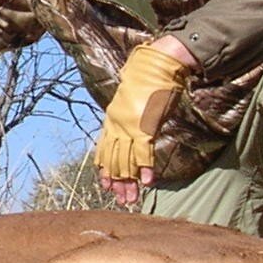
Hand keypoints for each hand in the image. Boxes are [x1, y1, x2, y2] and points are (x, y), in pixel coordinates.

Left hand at [95, 38, 193, 208]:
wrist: (158, 63)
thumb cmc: (147, 76)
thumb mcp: (132, 96)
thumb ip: (128, 111)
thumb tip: (131, 120)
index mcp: (112, 117)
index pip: (104, 148)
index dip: (106, 169)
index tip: (106, 185)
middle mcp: (117, 124)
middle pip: (115, 159)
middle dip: (118, 181)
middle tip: (121, 200)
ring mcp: (131, 125)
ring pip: (127, 161)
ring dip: (129, 182)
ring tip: (131, 199)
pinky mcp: (146, 125)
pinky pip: (144, 152)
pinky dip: (145, 169)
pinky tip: (146, 183)